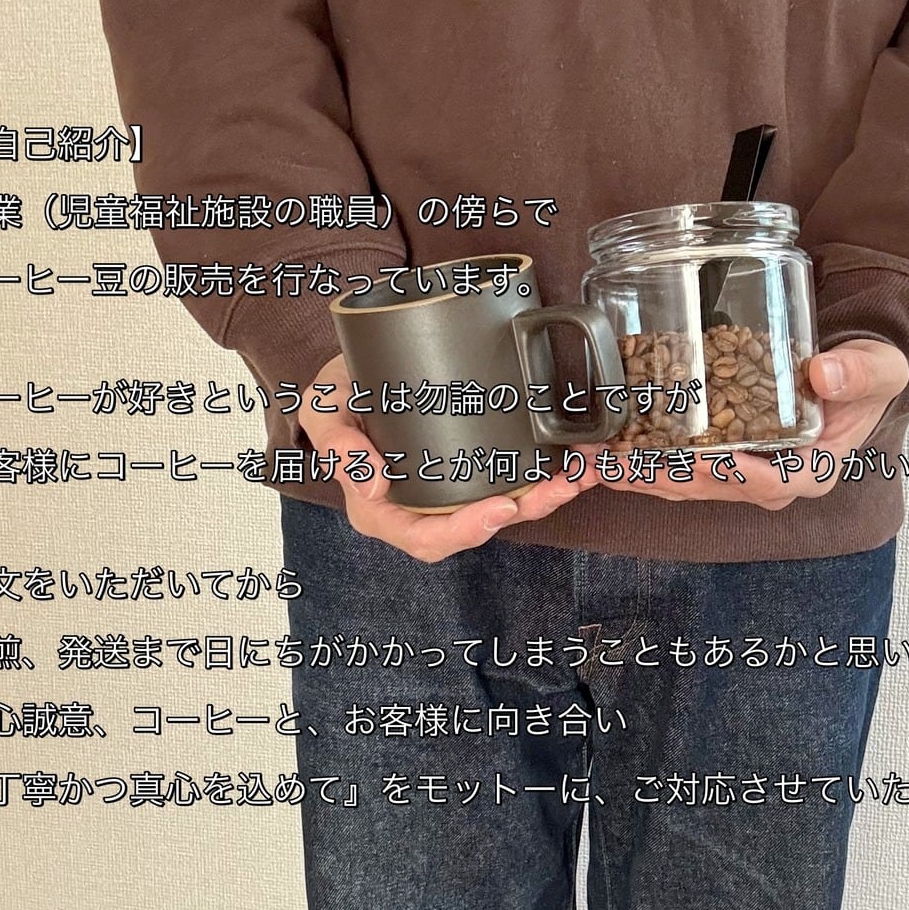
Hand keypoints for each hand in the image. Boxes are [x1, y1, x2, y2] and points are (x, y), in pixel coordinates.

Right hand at [299, 354, 597, 562]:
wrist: (355, 370)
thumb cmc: (338, 399)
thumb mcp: (324, 413)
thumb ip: (339, 445)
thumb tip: (372, 488)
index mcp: (383, 510)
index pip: (427, 539)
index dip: (467, 531)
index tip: (502, 508)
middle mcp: (422, 509)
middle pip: (480, 527)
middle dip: (528, 509)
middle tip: (564, 484)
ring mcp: (451, 491)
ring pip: (506, 506)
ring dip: (550, 493)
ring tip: (584, 470)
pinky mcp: (473, 469)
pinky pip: (513, 480)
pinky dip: (549, 472)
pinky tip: (578, 456)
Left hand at [572, 339, 908, 509]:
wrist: (853, 377)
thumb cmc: (867, 377)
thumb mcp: (879, 369)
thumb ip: (860, 372)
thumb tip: (826, 372)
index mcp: (813, 470)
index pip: (773, 483)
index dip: (736, 474)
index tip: (702, 458)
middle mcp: (773, 481)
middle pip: (712, 487)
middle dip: (661, 476)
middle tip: (615, 462)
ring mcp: (744, 475)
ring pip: (685, 483)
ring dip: (637, 473)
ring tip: (594, 458)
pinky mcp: (721, 462)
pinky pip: (676, 468)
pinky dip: (640, 460)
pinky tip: (605, 451)